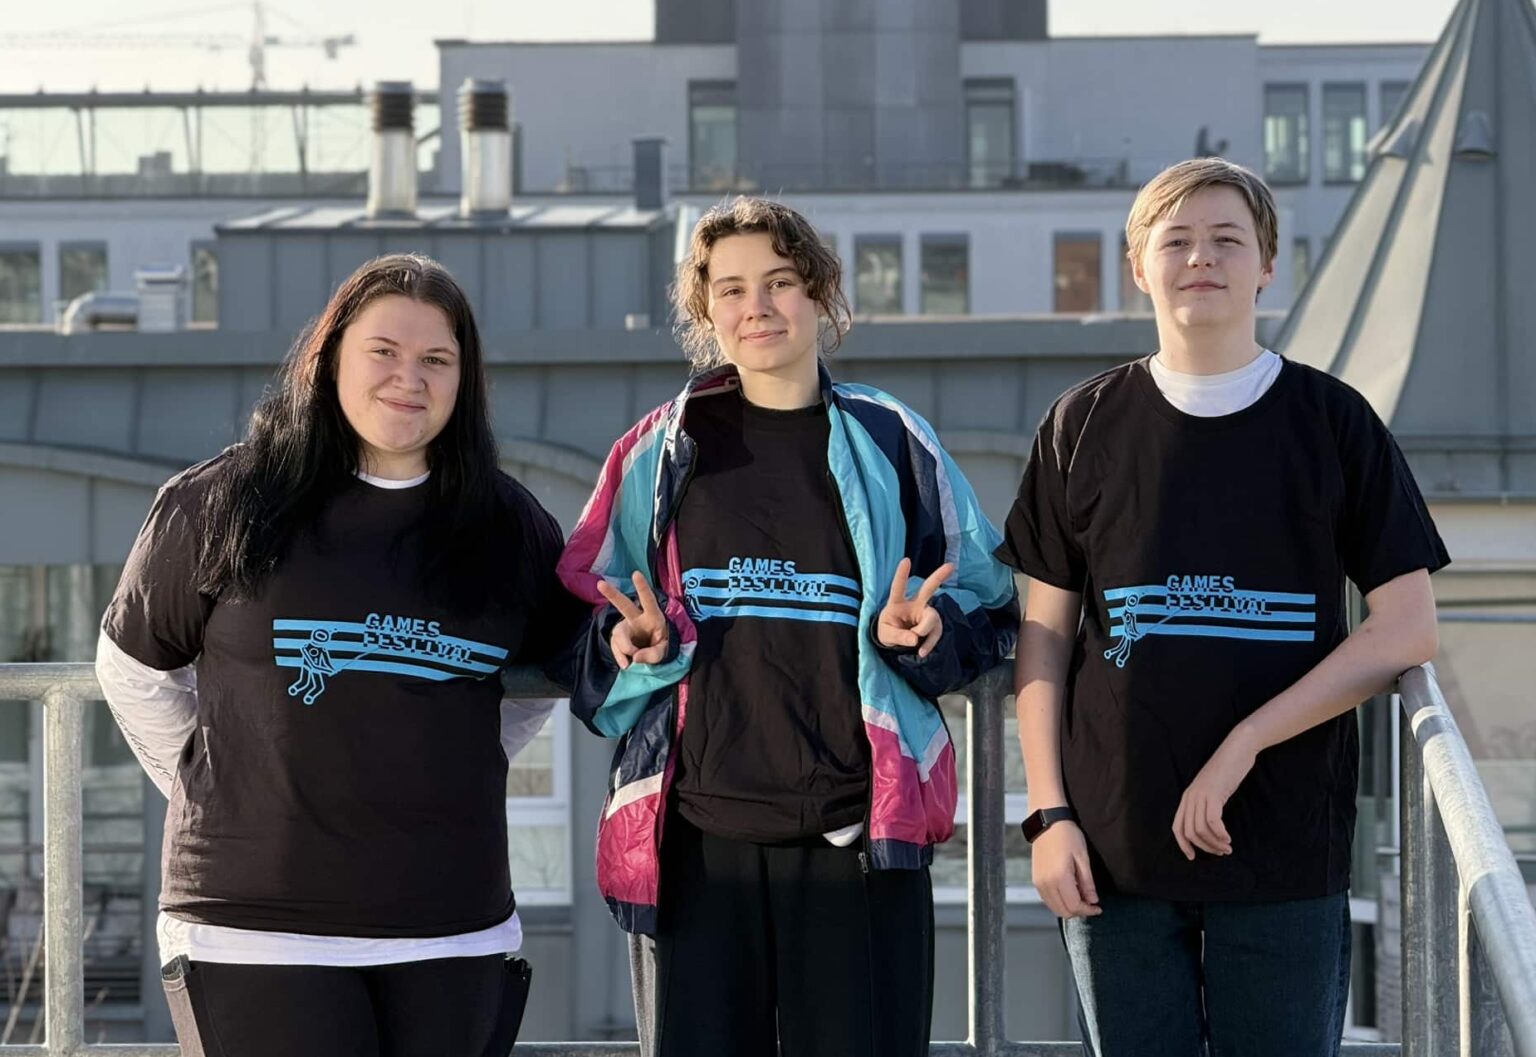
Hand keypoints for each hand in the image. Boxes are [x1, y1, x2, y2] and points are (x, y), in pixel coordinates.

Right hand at [595, 571, 669, 669]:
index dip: (642, 588)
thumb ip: (654, 654)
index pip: (648, 600)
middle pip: (624, 605)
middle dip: (612, 594)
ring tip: (632, 662)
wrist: (653, 652)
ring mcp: (625, 628)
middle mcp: (637, 618)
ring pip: (618, 634)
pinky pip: (615, 647)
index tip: (635, 574)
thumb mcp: (664, 651)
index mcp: (653, 616)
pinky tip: (626, 665)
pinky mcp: (618, 639)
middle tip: (601, 584)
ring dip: (625, 648)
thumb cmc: (661, 644)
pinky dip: (620, 657)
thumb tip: (635, 657)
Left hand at [876, 558, 955, 657]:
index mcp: (897, 603)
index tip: (906, 560)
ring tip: (917, 646)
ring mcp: (925, 614)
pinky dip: (929, 644)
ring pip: (933, 617)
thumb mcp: (886, 636)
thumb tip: (915, 639)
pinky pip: (936, 632)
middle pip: (928, 589)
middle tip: (951, 566)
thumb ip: (899, 636)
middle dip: (939, 577)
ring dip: (925, 632)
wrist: (895, 642)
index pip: (898, 587)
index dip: (902, 575)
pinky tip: (922, 652)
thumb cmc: (888, 631)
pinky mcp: (932, 625)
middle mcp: (914, 605)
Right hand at [1031, 819, 1100, 918]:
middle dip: (1079, 912)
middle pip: (1063, 911)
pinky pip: (1047, 900)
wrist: (1047, 823)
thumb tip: (1092, 901)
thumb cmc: (1067, 836)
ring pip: (1054, 908)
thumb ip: (1087, 883)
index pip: (1074, 906)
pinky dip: (1059, 902)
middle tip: (1090, 904)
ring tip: (1080, 898)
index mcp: (1060, 877)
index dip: (1088, 911)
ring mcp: (1039, 882)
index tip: (1097, 908)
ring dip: (1068, 908)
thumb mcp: (1083, 858)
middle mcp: (1046, 883)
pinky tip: (1068, 893)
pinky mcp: (1035, 880)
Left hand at [1172, 729, 1257, 859]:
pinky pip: (1212, 821)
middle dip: (1205, 847)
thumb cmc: (1228, 771)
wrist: (1237, 749)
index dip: (1183, 845)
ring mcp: (1200, 794)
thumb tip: (1210, 827)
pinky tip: (1228, 838)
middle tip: (1221, 852)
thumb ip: (1207, 805)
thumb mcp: (1213, 790)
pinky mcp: (1213, 793)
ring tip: (1227, 847)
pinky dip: (1220, 834)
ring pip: (1201, 830)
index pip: (1177, 827)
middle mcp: (1190, 797)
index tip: (1193, 857)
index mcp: (1187, 797)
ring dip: (1214, 843)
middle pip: (1189, 832)